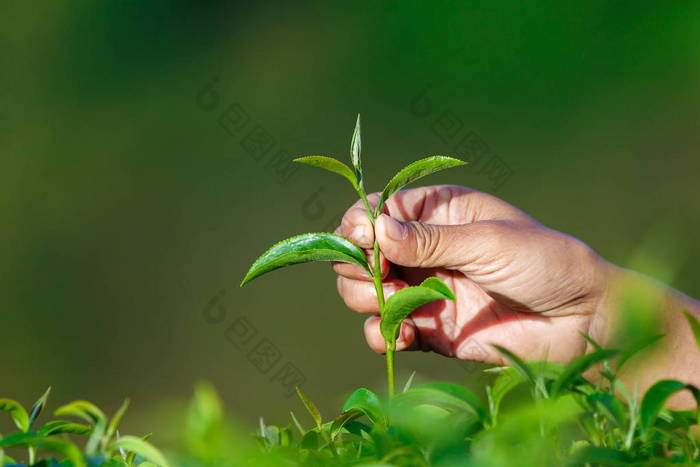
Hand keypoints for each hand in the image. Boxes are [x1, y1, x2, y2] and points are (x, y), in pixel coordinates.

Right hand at [334, 185, 614, 364]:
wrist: (580, 322)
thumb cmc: (543, 263)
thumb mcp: (487, 242)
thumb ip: (430, 240)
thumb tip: (374, 231)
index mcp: (437, 213)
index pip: (377, 211)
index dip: (359, 225)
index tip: (363, 241)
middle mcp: (423, 249)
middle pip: (360, 252)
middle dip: (357, 265)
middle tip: (383, 277)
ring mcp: (423, 289)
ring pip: (363, 291)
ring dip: (366, 298)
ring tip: (394, 304)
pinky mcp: (429, 329)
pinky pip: (385, 330)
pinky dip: (383, 334)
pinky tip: (405, 336)